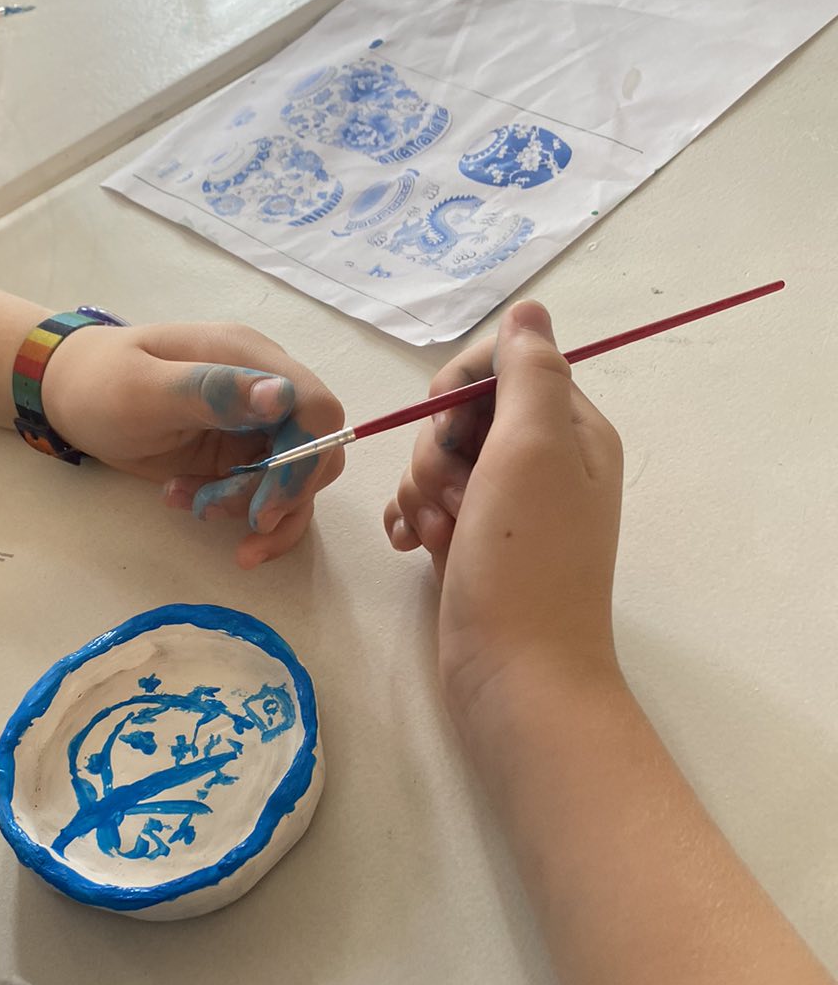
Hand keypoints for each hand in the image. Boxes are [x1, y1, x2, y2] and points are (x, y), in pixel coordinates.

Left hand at [42, 321, 344, 568]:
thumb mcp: (147, 388)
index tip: (265, 502)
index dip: (305, 461)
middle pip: (317, 453)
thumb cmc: (101, 383)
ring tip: (193, 508)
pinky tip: (187, 505)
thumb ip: (214, 391)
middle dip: (280, 496)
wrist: (70, 396)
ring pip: (294, 484)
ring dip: (252, 510)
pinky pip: (263, 496)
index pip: (317, 411)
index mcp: (251, 361)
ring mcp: (254, 428)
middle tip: (224, 516)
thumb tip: (282, 395)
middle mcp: (265, 393)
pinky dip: (236, 515)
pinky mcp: (239, 458)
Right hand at [384, 301, 623, 726]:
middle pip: (464, 411)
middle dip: (437, 448)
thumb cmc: (526, 560)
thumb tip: (530, 309)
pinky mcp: (473, 545)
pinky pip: (428, 505)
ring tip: (439, 534)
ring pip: (438, 459)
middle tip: (454, 495)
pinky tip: (411, 546)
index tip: (448, 422)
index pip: (507, 362)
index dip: (463, 384)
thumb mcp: (534, 448)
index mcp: (572, 431)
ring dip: (422, 489)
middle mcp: (545, 463)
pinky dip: (413, 518)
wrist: (515, 675)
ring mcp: (506, 508)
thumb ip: (529, 372)